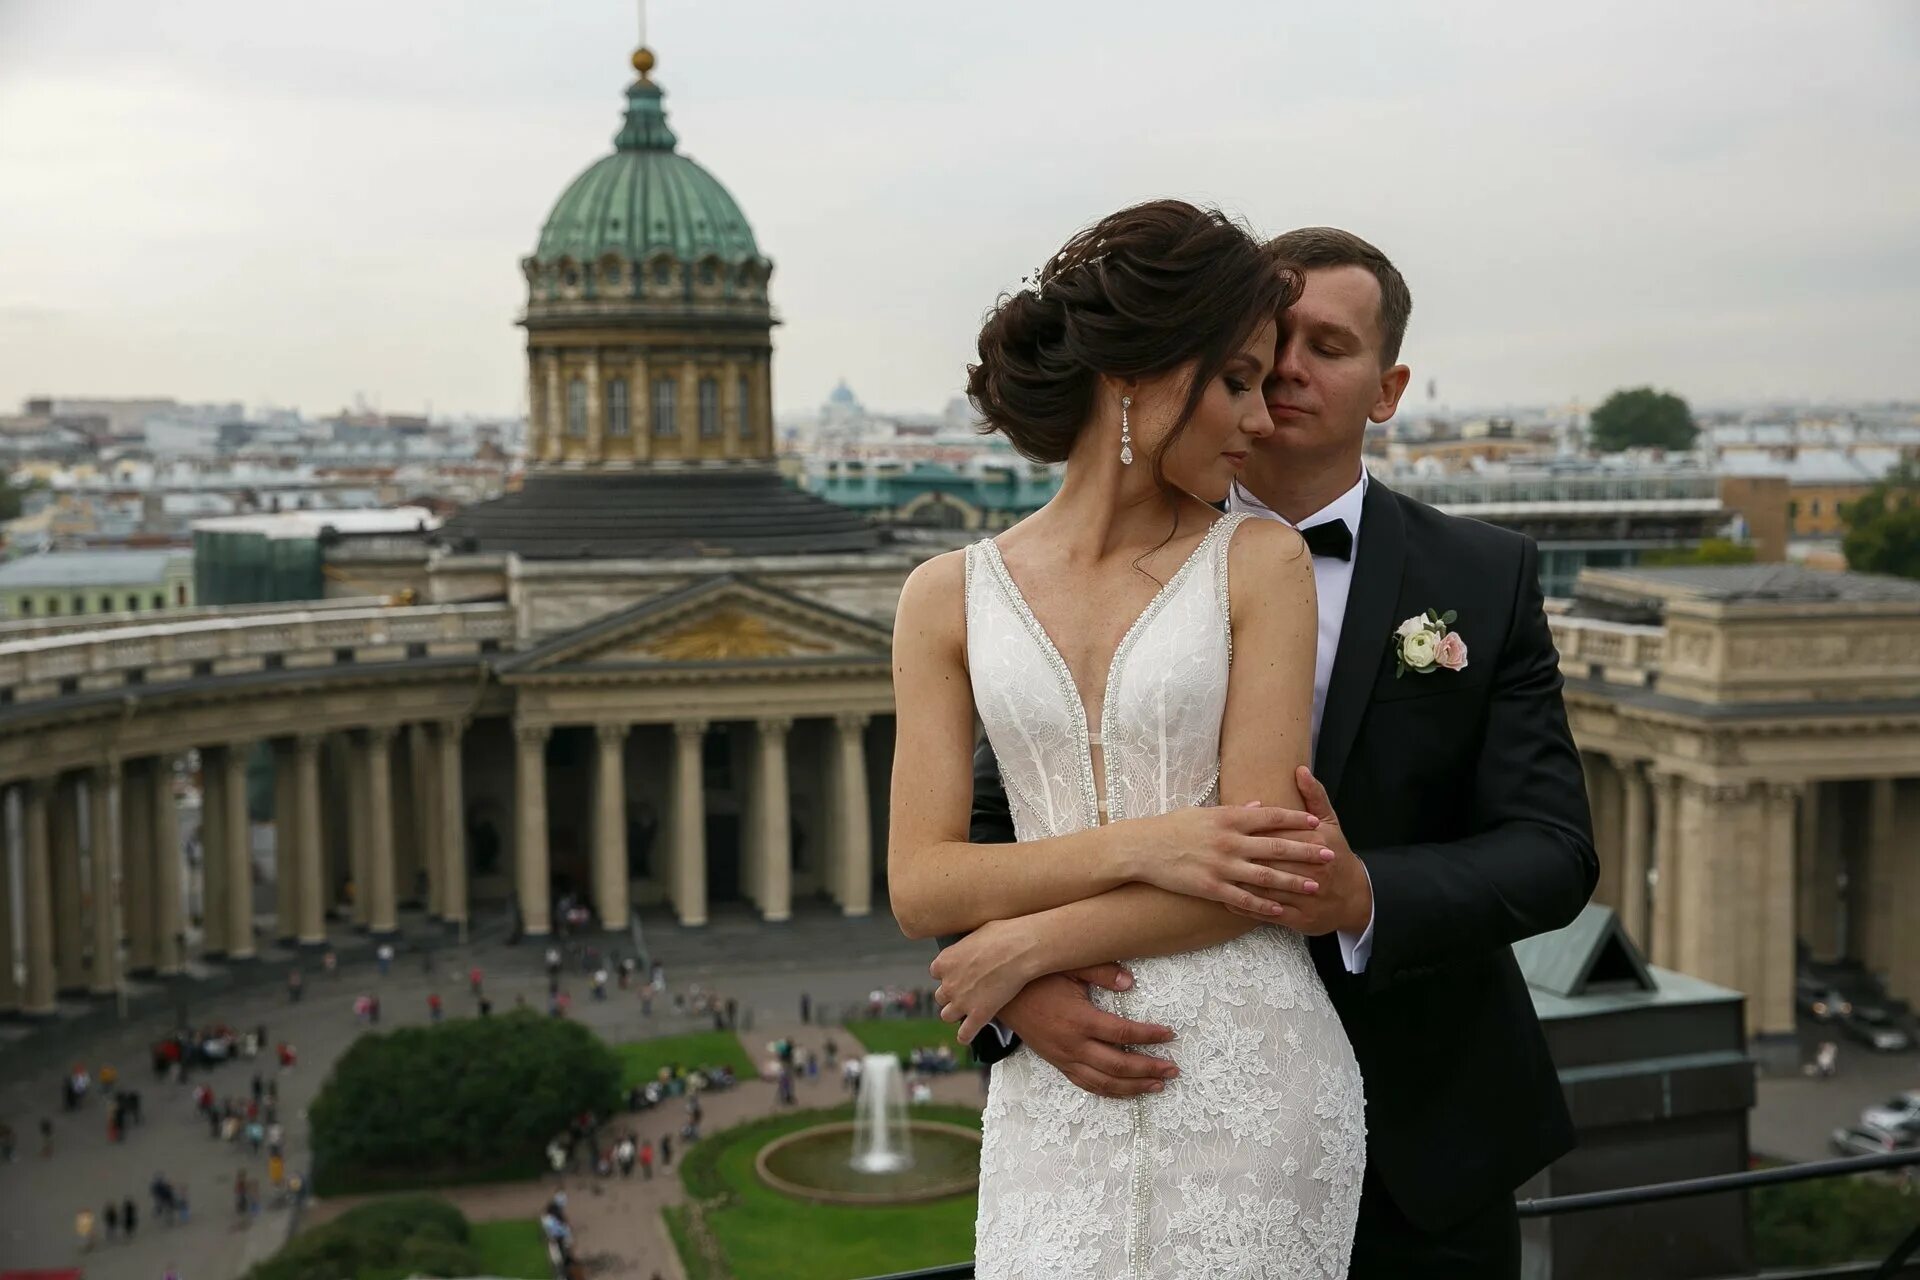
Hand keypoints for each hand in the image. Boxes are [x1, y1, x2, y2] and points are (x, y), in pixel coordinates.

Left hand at [930, 918, 1041, 1043]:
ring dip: (956, 1013)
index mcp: (944, 961)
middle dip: (952, 994)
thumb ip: (966, 947)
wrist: (1020, 949)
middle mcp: (948, 983)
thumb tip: (971, 947)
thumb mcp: (975, 933)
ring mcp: (962, 1001)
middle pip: (940, 996)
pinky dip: (965, 1036)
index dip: (950, 973)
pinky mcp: (979, 1015)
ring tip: (967, 1010)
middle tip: (967, 991)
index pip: (936, 972)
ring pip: (947, 1015)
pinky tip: (968, 1035)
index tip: (961, 972)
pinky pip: (965, 1034)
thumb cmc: (1003, 935)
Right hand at [998, 965, 1179, 1098]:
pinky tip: (1126, 1090)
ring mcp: (1065, 1058)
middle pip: (1119, 1065)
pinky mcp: (1059, 1064)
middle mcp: (1073, 1046)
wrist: (998, 997)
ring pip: (1105, 1083)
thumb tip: (1130, 983)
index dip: (1150, 1036)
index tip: (1170, 1034)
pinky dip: (1110, 1091)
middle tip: (1173, 1069)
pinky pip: (1087, 1084)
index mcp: (1079, 1020)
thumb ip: (1101, 972)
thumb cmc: (1035, 977)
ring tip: (1158, 1085)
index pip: (1123, 1033)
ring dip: (1134, 1087)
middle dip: (1150, 1068)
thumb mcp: (1067, 966)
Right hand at [1123, 803, 1329, 916]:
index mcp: (1228, 818)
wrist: (1142, 848)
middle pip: (1277, 847)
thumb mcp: (1203, 812)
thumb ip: (1234, 811)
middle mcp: (1229, 841)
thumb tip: (1259, 806)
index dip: (1296, 819)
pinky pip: (1244, 899)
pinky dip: (1264, 906)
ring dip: (1294, 882)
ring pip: (1266, 876)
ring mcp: (1221, 866)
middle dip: (1306, 852)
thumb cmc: (1171, 827)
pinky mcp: (1211, 887)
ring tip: (1316, 886)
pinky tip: (1281, 910)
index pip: (1271, 816)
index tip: (1317, 823)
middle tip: (1330, 855)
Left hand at [1226, 767, 1371, 935]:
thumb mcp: (1331, 823)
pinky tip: (1226, 902)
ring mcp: (1306, 896)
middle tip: (1211, 851)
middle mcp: (1312, 868)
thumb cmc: (1336, 855)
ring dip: (1236, 883)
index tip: (1226, 827)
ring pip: (1265, 888)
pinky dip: (1246, 908)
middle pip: (1269, 859)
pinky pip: (1267, 913)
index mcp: (1317, 841)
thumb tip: (1300, 770)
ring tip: (1211, 876)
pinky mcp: (1301, 918)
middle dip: (1239, 856)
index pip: (1278, 832)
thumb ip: (1315, 796)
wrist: (1356, 897)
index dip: (1251, 830)